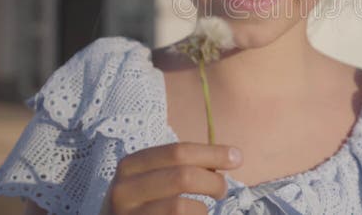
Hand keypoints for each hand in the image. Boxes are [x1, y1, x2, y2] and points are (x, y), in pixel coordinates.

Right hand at [99, 142, 242, 214]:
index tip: (237, 157)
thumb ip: (182, 167)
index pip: (178, 152)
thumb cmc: (143, 205)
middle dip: (213, 181)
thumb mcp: (152, 180)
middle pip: (183, 177)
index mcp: (131, 165)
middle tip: (222, 190)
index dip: (212, 153)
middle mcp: (124, 190)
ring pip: (181, 207)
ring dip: (203, 209)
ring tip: (204, 211)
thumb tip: (232, 156)